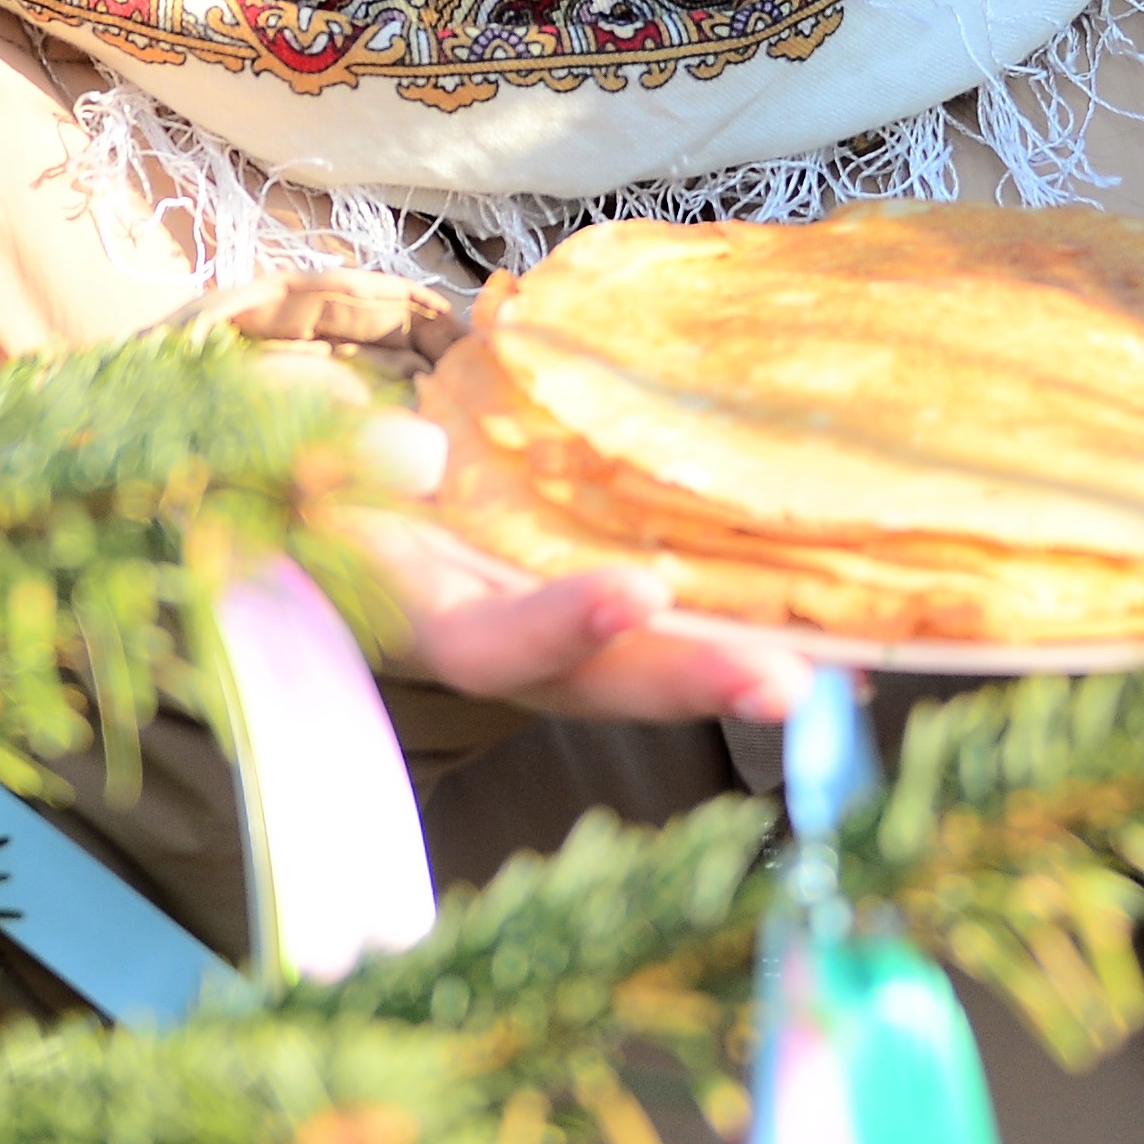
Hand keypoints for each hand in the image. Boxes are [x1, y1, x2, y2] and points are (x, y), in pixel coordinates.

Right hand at [335, 411, 819, 722]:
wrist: (324, 505)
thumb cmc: (320, 481)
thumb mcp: (303, 464)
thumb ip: (334, 461)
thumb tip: (409, 457)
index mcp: (420, 620)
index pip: (487, 644)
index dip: (558, 626)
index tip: (639, 590)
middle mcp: (499, 649)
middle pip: (595, 686)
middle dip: (690, 684)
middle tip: (787, 683)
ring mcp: (553, 640)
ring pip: (647, 672)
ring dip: (738, 674)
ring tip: (838, 676)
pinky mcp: (596, 613)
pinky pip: (674, 636)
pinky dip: (750, 641)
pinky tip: (840, 648)